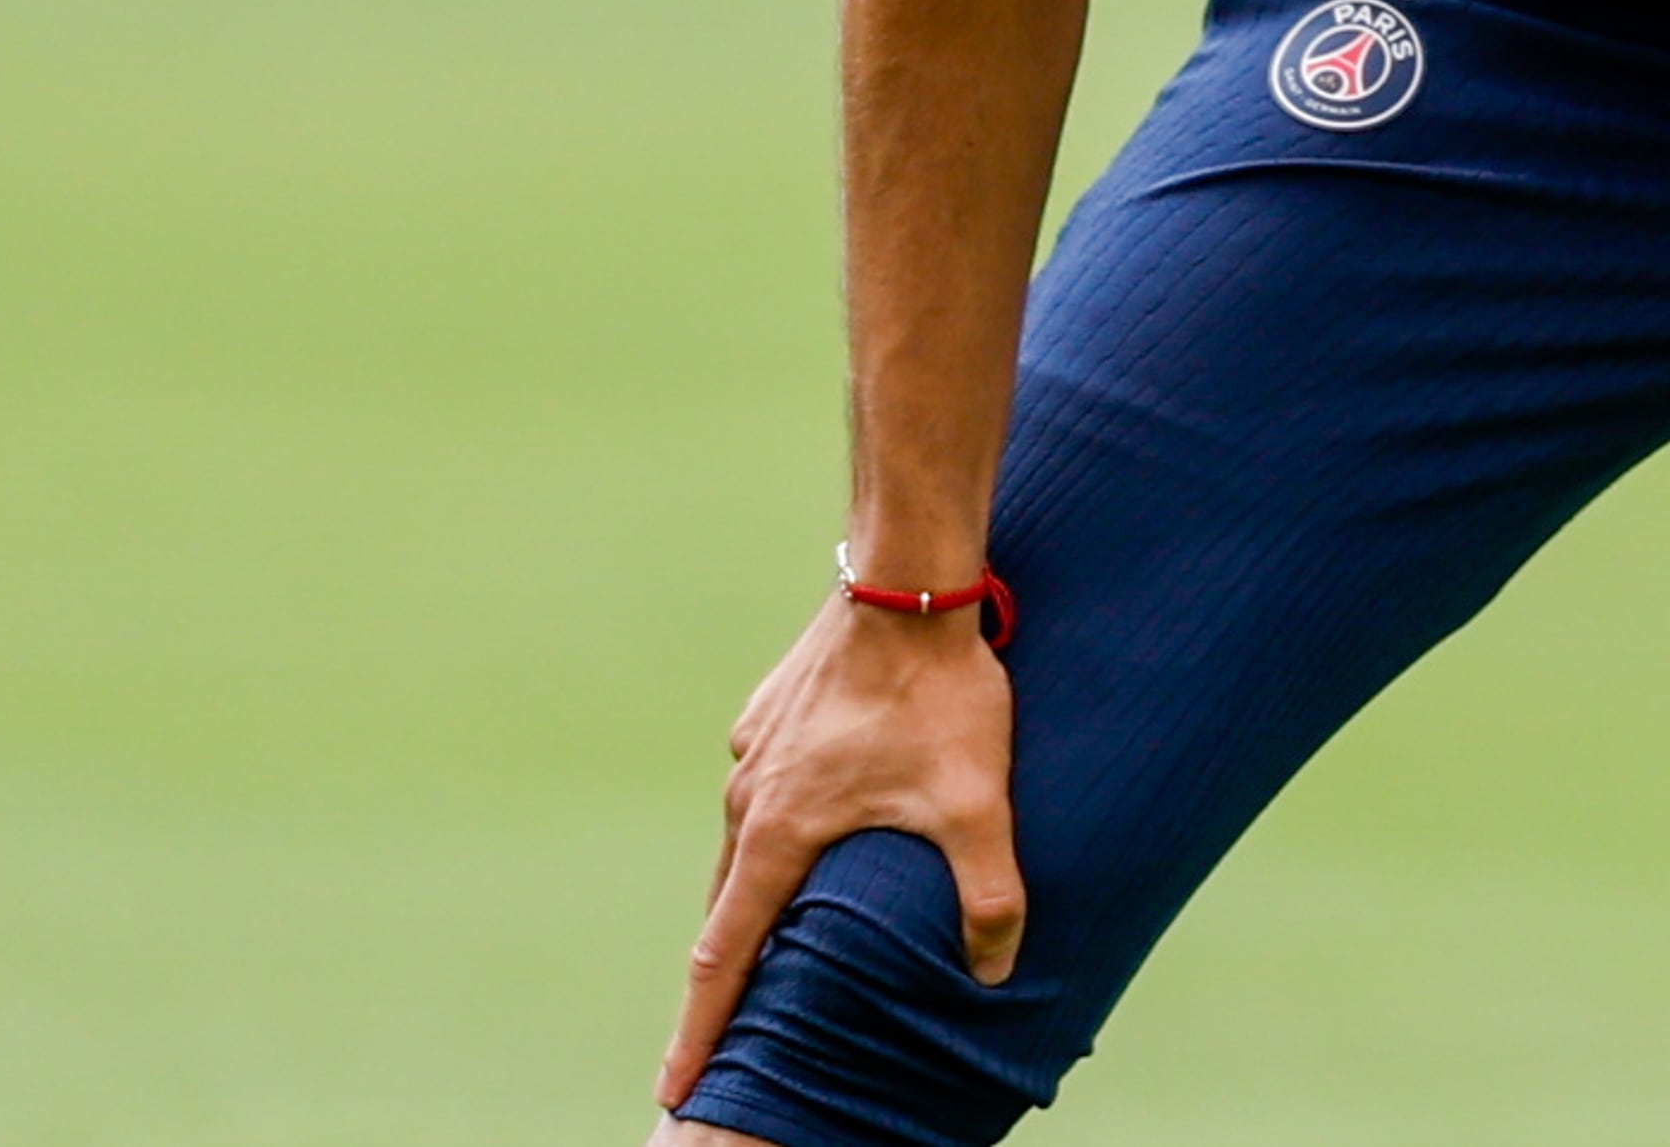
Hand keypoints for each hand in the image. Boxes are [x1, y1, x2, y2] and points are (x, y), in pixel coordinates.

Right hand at [656, 597, 1025, 1110]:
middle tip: (718, 1032)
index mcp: (778, 835)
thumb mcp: (974, 804)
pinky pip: (768, 788)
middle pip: (727, 908)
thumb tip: (995, 971)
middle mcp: (750, 798)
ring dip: (753, 895)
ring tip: (763, 936)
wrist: (909, 582)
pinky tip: (811, 822)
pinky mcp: (773, 714)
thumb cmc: (938, 696)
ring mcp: (754, 751)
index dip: (700, 1030)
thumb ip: (987, 895)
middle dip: (723, 977)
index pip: (724, 957)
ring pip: (746, 844)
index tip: (673, 1086)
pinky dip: (778, 825)